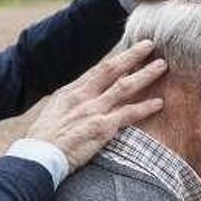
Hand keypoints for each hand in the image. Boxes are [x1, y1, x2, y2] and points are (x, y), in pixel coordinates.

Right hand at [27, 40, 165, 171]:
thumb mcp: (53, 114)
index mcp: (70, 92)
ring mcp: (93, 110)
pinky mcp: (101, 127)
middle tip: (149, 44)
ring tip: (162, 65)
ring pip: (125, 86)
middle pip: (112, 69)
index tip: (129, 52)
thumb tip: (77, 104)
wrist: (38, 156)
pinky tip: (159, 103)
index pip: (97, 71)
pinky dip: (145, 107)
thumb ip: (69, 106)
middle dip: (132, 55)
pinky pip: (128, 114)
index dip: (115, 59)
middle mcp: (83, 96)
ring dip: (145, 74)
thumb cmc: (43, 141)